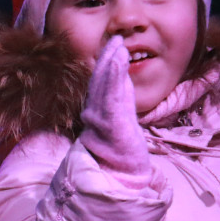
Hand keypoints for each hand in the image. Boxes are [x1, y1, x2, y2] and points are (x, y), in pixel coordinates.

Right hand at [78, 36, 150, 186]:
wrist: (115, 180)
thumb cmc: (117, 160)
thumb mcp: (117, 132)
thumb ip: (117, 113)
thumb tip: (122, 95)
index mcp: (99, 115)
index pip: (101, 87)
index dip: (106, 67)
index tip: (113, 48)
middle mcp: (97, 113)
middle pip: (101, 81)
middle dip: (107, 58)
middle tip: (115, 39)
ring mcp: (103, 117)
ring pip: (106, 84)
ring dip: (111, 62)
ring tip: (118, 44)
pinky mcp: (113, 121)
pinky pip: (114, 94)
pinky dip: (115, 74)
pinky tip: (119, 59)